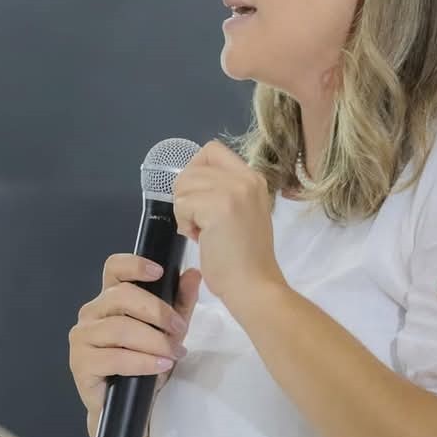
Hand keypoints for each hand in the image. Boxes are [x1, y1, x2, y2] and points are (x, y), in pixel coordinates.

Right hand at [68, 253, 203, 427]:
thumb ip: (180, 302)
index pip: (114, 269)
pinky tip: (159, 366)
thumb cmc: (145, 364)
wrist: (129, 407)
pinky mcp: (81, 363)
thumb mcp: (169, 331)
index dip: (134, 265)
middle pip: (120, 296)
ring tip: (173, 353)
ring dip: (153, 341)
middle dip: (156, 311)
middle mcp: (91, 313)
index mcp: (109, 298)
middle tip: (179, 329)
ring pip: (119, 328)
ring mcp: (82, 337)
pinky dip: (142, 361)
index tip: (159, 272)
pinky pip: (114, 357)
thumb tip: (193, 274)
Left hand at [172, 140, 285, 309]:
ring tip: (203, 232)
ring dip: (185, 211)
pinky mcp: (218, 207)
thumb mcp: (242, 212)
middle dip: (187, 196)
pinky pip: (182, 205)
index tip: (200, 199)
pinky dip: (184, 224)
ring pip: (184, 185)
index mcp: (253, 178)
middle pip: (192, 168)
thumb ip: (224, 192)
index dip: (196, 172)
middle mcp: (246, 178)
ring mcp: (234, 191)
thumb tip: (191, 181)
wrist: (254, 285)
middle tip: (201, 222)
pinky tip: (201, 239)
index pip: (211, 151)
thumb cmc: (245, 258)